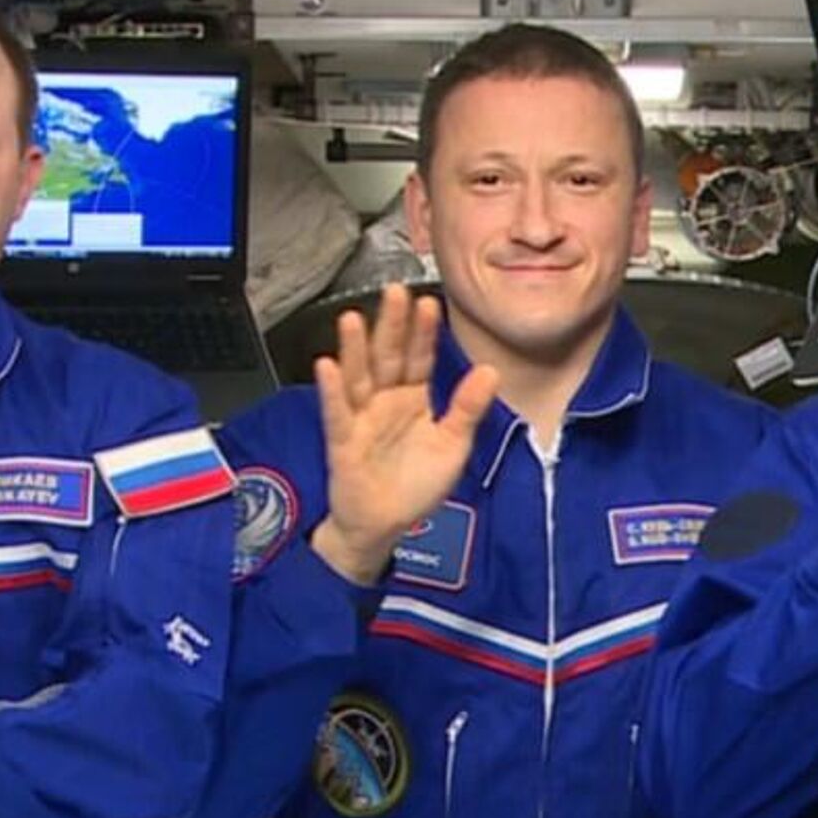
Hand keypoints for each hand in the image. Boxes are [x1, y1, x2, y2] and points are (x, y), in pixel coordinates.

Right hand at [309, 284, 496, 585]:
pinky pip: (337, 413)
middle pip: (387, 358)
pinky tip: (326, 365)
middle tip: (394, 292)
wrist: (383, 526)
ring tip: (354, 318)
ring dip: (355, 349)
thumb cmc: (415, 485)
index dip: (424, 332)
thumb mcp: (452, 445)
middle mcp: (385, 401)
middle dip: (391, 326)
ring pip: (358, 377)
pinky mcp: (343, 441)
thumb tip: (491, 370)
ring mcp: (361, 418)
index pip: (419, 358)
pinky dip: (332, 391)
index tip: (429, 303)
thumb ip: (467, 408)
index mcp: (413, 398)